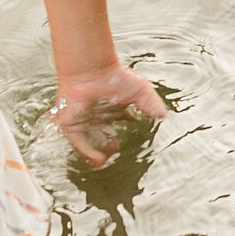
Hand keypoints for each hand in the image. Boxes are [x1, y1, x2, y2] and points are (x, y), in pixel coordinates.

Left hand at [51, 68, 170, 166]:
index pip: (119, 129)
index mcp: (113, 111)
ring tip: (106, 164)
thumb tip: (163, 116)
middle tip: (117, 160)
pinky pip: (78, 143)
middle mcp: (98, 118)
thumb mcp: (140, 91)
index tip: (133, 150)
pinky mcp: (71, 124)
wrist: (91, 71)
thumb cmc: (115, 76)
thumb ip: (151, 104)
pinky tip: (97, 158)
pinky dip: (87, 151)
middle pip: (104, 140)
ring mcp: (84, 122)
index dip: (126, 139)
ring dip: (98, 155)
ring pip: (90, 144)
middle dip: (111, 152)